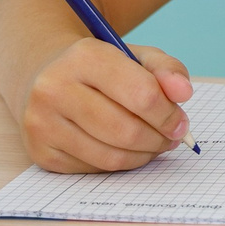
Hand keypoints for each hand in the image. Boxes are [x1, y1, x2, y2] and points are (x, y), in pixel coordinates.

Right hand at [21, 38, 195, 172]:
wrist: (42, 75)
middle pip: (126, 130)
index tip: (181, 122)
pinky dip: (118, 164)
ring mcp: (42, 123)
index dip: (169, 115)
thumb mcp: (135, 56)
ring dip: (143, 156)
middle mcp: (55, 88)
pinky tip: (124, 150)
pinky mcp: (40, 152)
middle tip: (171, 138)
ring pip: (110, 156)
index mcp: (84, 56)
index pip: (141, 94)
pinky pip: (93, 169)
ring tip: (153, 144)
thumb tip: (184, 93)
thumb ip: (166, 70)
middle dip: (158, 139)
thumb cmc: (99, 68)